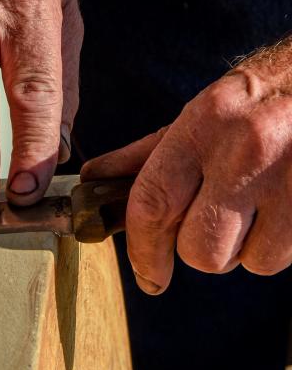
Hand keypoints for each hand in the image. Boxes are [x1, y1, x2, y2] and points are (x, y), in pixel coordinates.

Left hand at [82, 38, 291, 293]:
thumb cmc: (267, 95)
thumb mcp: (206, 110)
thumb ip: (150, 152)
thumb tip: (96, 178)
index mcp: (204, 125)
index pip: (154, 203)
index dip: (143, 250)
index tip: (147, 275)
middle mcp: (246, 152)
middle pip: (202, 249)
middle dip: (202, 250)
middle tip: (212, 223)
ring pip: (253, 261)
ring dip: (249, 248)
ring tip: (259, 206)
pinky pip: (288, 255)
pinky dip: (281, 243)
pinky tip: (285, 206)